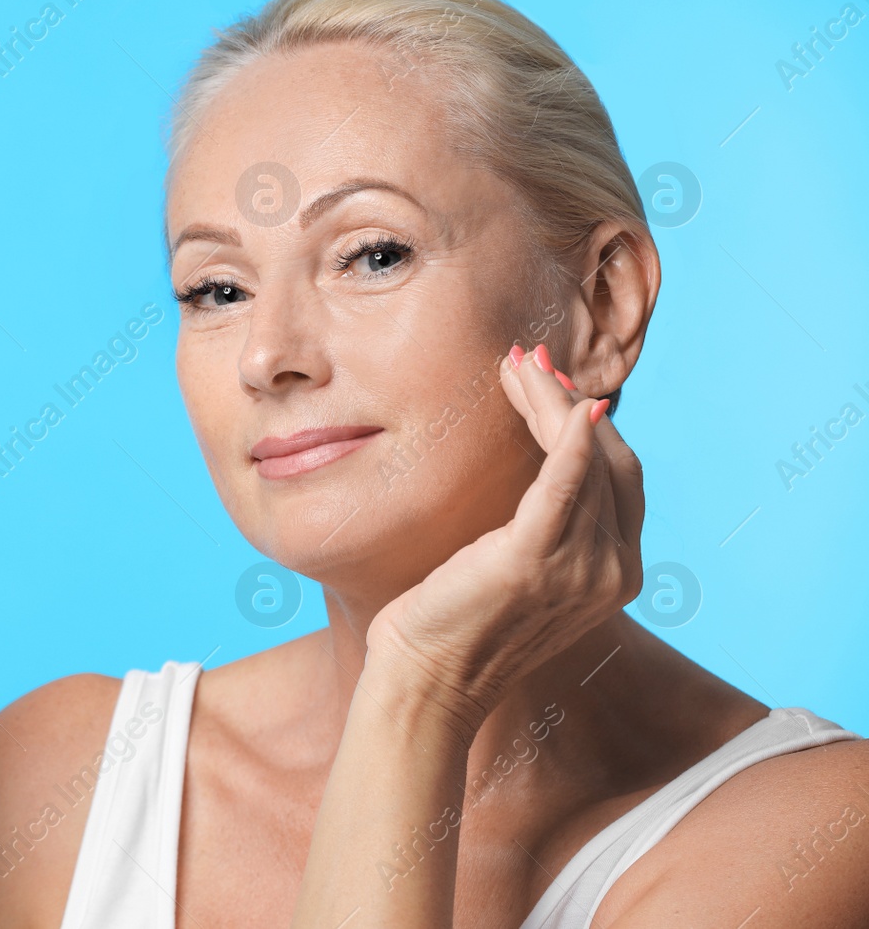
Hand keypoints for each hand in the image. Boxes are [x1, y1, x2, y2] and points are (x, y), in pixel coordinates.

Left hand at [364, 343, 644, 738]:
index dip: (592, 423)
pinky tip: (561, 401)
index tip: (550, 382)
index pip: (620, 478)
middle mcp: (612, 574)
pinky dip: (567, 437)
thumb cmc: (456, 627)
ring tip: (516, 365)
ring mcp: (580, 570)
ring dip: (549, 400)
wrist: (425, 686)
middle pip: (609, 460)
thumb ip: (546, 530)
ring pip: (584, 459)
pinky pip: (565, 484)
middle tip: (527, 359)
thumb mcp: (517, 573)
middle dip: (567, 399)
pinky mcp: (533, 561)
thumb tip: (546, 471)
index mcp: (616, 577)